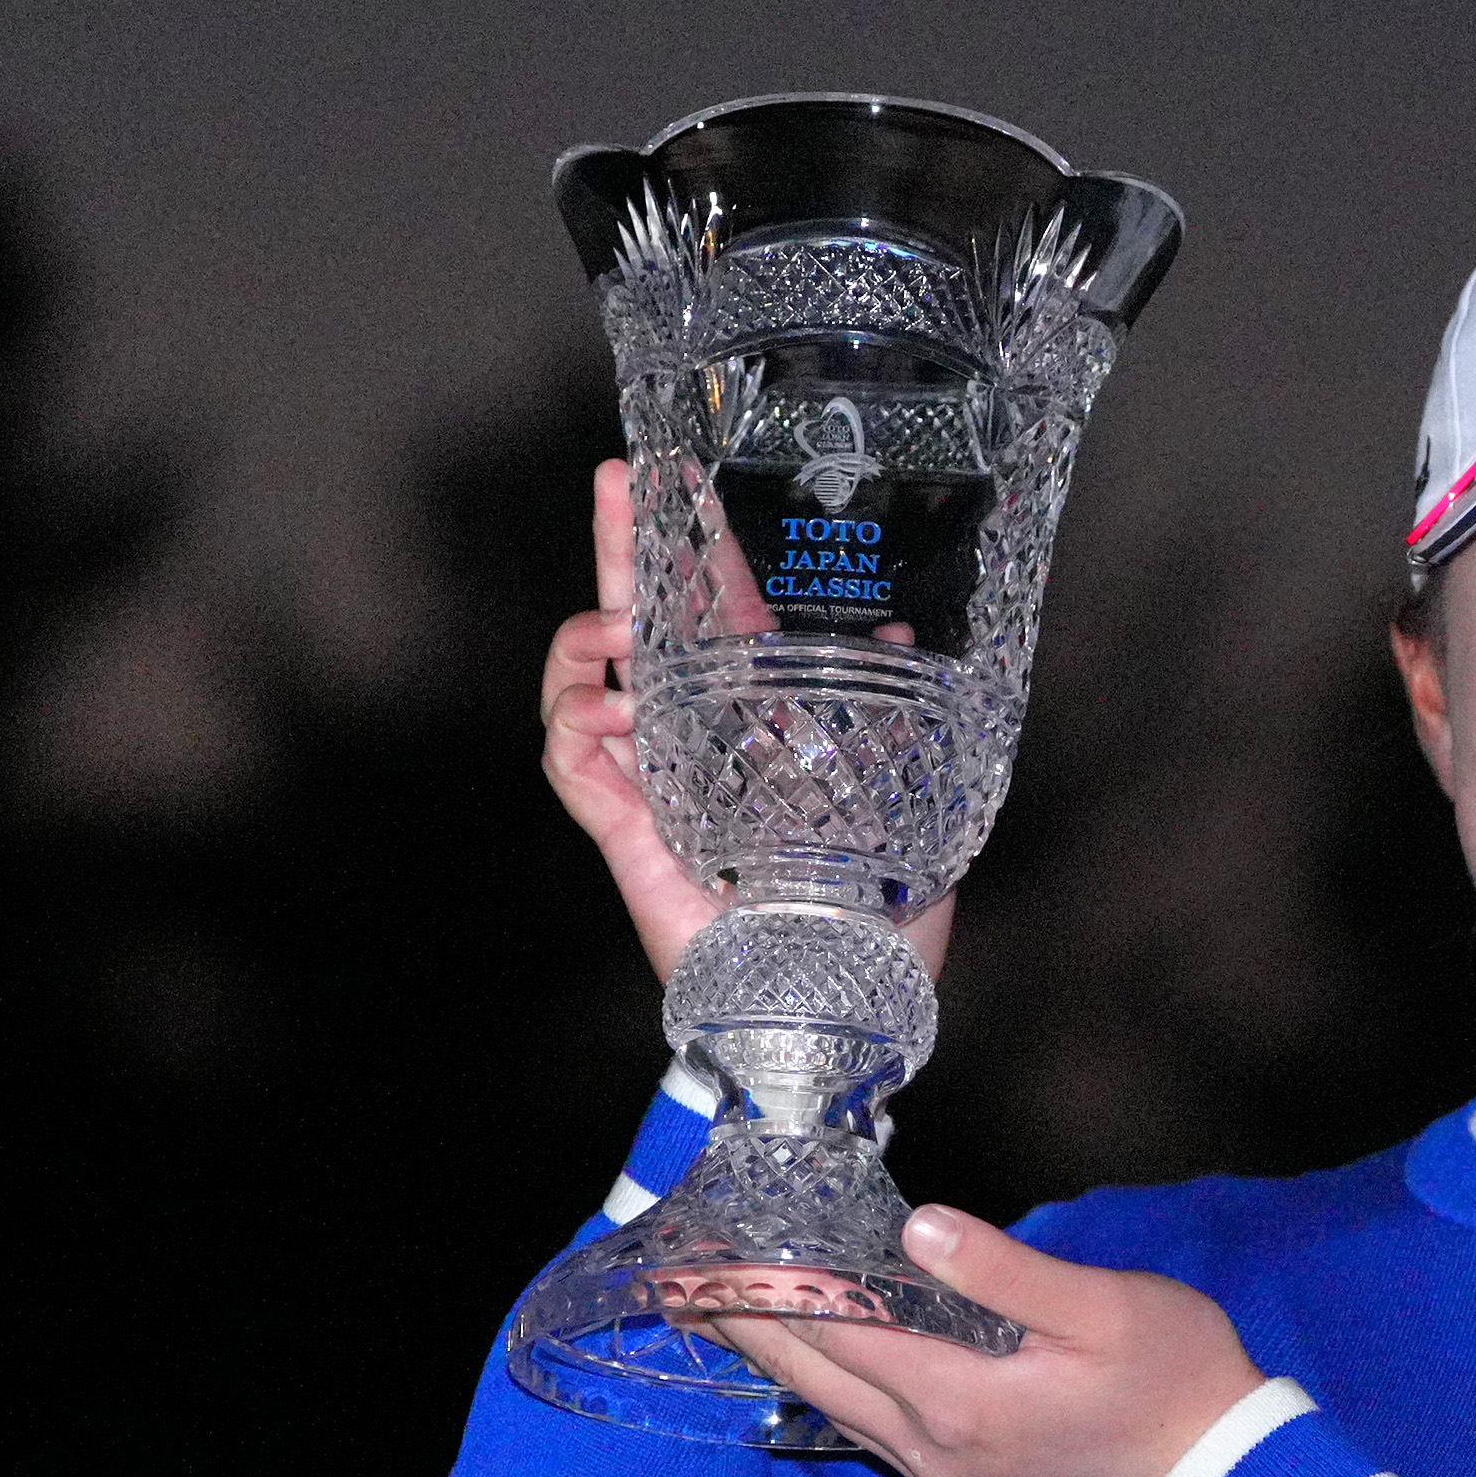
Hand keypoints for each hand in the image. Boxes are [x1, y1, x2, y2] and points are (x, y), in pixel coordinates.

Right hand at [542, 459, 960, 989]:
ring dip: (594, 643)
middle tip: (615, 476)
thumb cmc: (876, 920)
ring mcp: (652, 782)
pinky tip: (612, 714)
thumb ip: (900, 713)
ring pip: (582, 679)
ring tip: (624, 638)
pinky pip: (570, 759)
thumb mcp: (905, 795)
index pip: (715, 613)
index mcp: (756, 722)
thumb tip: (903, 621)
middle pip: (638, 620)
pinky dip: (580, 724)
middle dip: (622, 545)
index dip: (691, 544)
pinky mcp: (624, 831)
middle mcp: (695, 741)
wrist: (840, 1006)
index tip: (674, 471)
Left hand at [701, 1208, 1262, 1476]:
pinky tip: (806, 1364)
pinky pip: (865, 1434)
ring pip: (829, 1411)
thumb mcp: (1105, 1307)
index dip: (763, 1284)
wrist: (1221, 1473)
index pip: (833, 1328)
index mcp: (959, 1397)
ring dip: (773, 1359)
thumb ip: (1005, 1271)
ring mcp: (940, 1476)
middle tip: (672, 1277)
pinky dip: (822, 1389)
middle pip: (809, 1377)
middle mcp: (930, 1448)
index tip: (703, 1248)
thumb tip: (918, 1228)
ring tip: (717, 1313)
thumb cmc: (1176, 1374)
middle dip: (741, 1323)